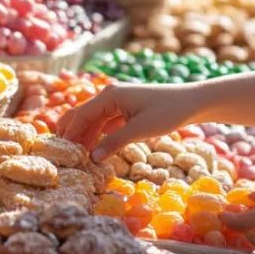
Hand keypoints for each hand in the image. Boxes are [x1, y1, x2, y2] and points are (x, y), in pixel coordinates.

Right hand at [57, 82, 203, 161]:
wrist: (192, 102)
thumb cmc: (168, 112)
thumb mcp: (140, 130)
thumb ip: (114, 143)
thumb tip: (92, 158)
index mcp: (110, 95)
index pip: (82, 115)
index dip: (70, 134)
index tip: (62, 153)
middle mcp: (110, 96)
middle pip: (82, 115)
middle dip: (72, 133)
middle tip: (62, 154)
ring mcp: (117, 103)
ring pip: (93, 121)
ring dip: (85, 137)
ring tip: (76, 157)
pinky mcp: (125, 111)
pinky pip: (105, 123)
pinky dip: (98, 136)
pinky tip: (94, 151)